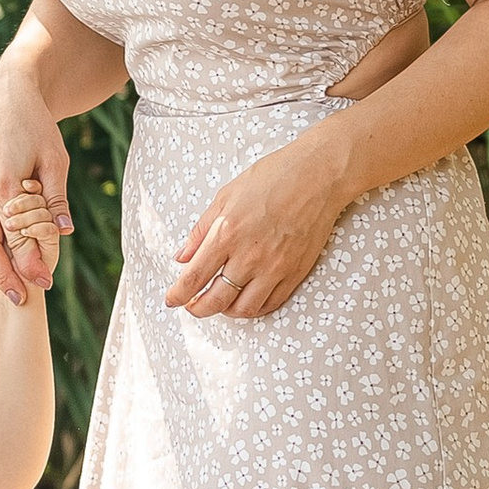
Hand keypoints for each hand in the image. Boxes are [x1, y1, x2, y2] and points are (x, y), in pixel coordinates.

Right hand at [0, 61, 72, 305]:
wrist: (7, 98)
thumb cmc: (36, 126)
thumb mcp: (55, 160)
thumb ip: (56, 198)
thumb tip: (62, 231)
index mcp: (4, 186)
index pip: (17, 238)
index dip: (31, 264)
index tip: (45, 284)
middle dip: (2, 276)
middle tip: (20, 298)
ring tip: (13, 286)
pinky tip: (7, 260)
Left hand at [165, 122, 361, 322]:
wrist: (317, 176)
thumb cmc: (271, 178)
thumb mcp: (225, 196)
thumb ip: (201, 231)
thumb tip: (182, 257)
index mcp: (226, 233)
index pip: (194, 278)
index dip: (178, 295)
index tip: (171, 300)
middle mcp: (249, 255)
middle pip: (216, 300)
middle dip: (198, 310)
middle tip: (192, 307)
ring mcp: (274, 267)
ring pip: (244, 309)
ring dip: (226, 312)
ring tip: (220, 304)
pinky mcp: (295, 272)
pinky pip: (271, 304)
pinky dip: (254, 309)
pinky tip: (246, 300)